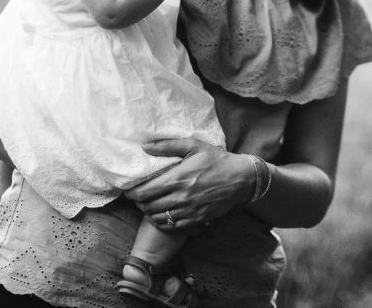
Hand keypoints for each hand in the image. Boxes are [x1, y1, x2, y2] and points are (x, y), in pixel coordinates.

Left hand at [124, 138, 252, 230]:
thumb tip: (144, 144)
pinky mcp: (196, 219)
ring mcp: (189, 210)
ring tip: (149, 204)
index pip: (144, 192)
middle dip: (138, 202)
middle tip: (138, 196)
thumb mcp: (194, 145)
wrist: (241, 179)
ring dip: (149, 212)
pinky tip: (162, 214)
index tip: (129, 189)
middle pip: (147, 206)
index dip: (131, 192)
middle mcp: (181, 197)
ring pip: (157, 217)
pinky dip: (162, 222)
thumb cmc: (217, 160)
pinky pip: (171, 226)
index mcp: (178, 178)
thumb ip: (168, 145)